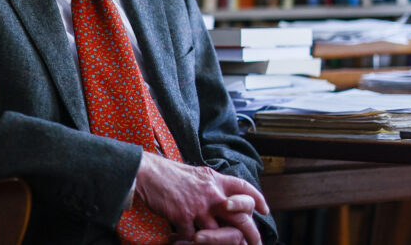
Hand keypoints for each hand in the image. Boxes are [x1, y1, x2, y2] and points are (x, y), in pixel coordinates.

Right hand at [134, 153, 268, 243]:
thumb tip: (220, 194)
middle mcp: (211, 193)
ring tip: (211, 243)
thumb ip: (210, 184)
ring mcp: (198, 206)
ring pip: (218, 233)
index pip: (243, 187)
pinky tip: (181, 240)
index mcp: (214, 180)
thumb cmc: (167, 173)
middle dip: (250, 232)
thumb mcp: (195, 174)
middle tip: (254, 243)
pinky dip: (189, 241)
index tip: (264, 210)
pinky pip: (193, 237)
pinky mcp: (183, 216)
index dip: (257, 199)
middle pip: (240, 216)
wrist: (146, 172)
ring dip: (215, 241)